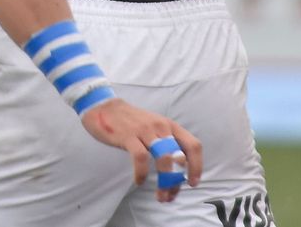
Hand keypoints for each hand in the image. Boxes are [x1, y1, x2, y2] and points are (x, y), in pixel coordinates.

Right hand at [81, 97, 201, 201]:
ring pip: (164, 159)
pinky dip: (142, 174)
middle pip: (179, 157)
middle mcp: (160, 126)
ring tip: (160, 195)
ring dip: (165, 181)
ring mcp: (145, 130)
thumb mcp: (153, 127)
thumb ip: (165, 144)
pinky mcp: (128, 136)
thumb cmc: (130, 121)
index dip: (196, 166)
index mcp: (169, 125)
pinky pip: (141, 158)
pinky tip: (139, 181)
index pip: (193, 145)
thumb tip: (175, 171)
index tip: (192, 182)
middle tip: (170, 194)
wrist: (103, 106)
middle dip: (177, 181)